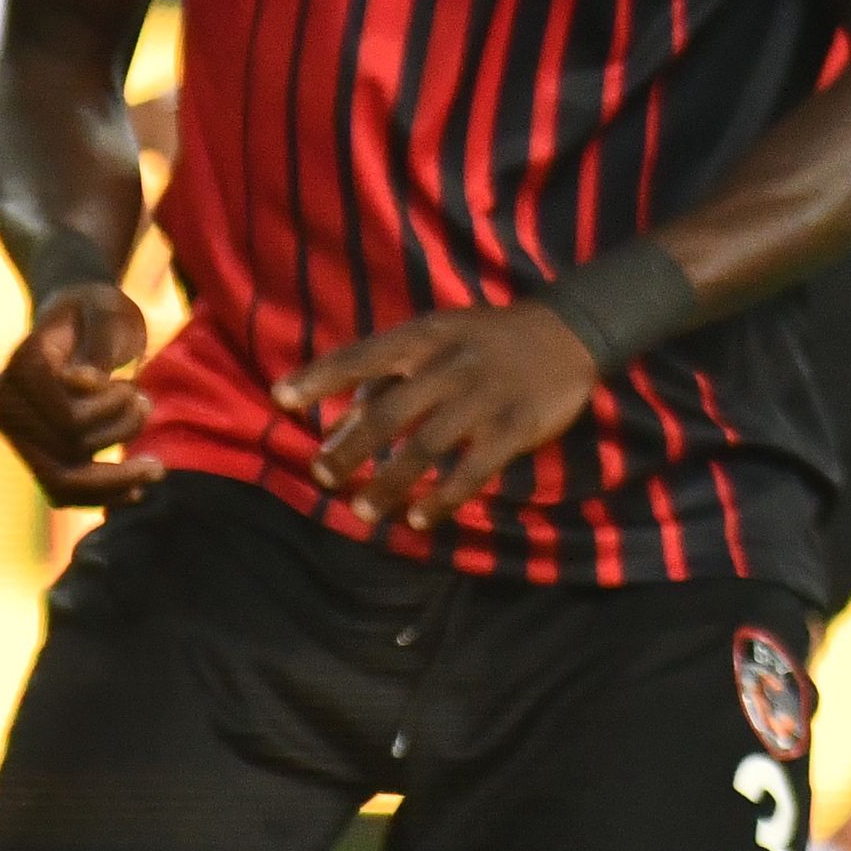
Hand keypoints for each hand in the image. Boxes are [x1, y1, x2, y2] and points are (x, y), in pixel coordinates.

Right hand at [0, 281, 159, 509]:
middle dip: (121, 434)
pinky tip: (135, 490)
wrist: (77, 320)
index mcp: (22, 366)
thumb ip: (100, 343)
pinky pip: (59, 491)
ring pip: (64, 482)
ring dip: (118, 467)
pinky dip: (98, 495)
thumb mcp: (109, 311)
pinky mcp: (30, 450)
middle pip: (70, 452)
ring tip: (143, 424)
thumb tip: (81, 384)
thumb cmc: (98, 311)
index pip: (71, 419)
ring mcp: (13, 431)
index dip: (112, 410)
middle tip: (149, 407)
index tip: (131, 384)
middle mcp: (5, 403)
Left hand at [276, 303, 602, 534]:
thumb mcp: (438, 337)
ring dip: (390, 483)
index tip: (280, 398)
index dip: (320, 376)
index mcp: (426, 337)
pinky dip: (442, 497)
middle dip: (350, 449)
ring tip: (363, 512)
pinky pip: (472, 469)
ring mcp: (485, 396)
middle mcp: (451, 364)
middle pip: (389, 412)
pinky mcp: (516, 425)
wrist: (569, 331)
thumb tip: (337, 426)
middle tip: (324, 478)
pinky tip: (418, 519)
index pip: (364, 356)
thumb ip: (389, 377)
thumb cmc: (486, 340)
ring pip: (426, 447)